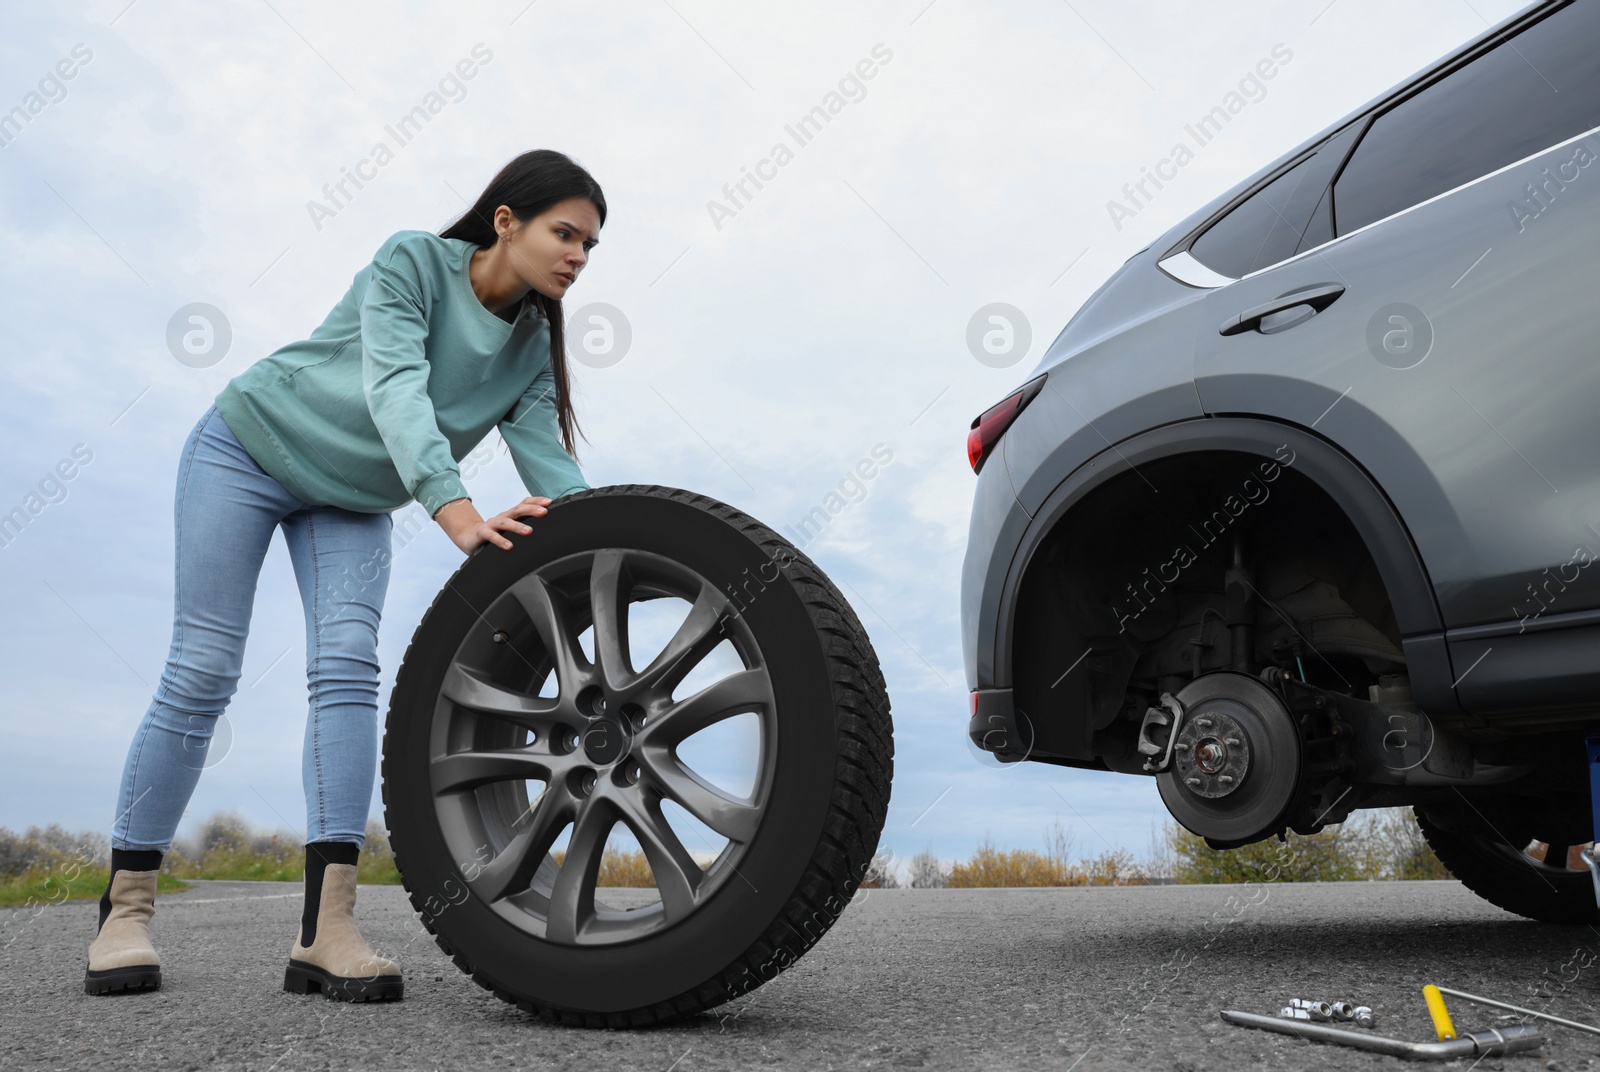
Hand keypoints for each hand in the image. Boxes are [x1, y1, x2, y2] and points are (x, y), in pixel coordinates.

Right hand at [435, 496, 551, 553]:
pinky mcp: (482, 533)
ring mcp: (492, 524)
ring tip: (529, 531)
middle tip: (544, 512)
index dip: (536, 501)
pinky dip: (501, 540)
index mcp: (511, 514)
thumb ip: (523, 525)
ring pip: (506, 522)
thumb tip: (547, 529)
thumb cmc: (495, 533)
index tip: (549, 502)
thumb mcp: (510, 528)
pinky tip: (509, 546)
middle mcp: (503, 517)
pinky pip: (492, 536)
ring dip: (518, 526)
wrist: (470, 537)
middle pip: (518, 510)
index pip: (524, 503)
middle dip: (531, 510)